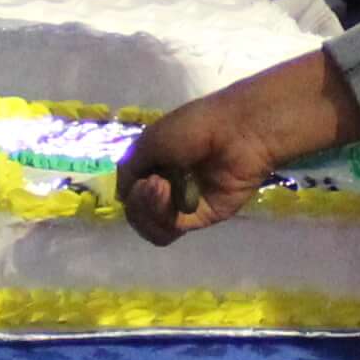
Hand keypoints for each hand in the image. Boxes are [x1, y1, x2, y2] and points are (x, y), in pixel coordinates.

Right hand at [119, 58, 352, 242]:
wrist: (235, 134)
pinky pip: (170, 231)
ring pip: (151, 226)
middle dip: (139, 201)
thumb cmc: (194, 127)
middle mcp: (167, 187)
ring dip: (148, 210)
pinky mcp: (201, 218)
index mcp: (155, 166)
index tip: (139, 178)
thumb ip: (130, 168)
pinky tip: (170, 198)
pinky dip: (163, 220)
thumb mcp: (150, 140)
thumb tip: (124, 195)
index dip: (129, 190)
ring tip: (162, 188)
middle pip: (137, 212)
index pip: (129, 192)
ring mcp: (183, 205)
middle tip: (153, 183)